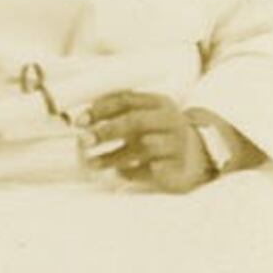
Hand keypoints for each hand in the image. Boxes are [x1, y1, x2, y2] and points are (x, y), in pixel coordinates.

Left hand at [82, 92, 216, 193]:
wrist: (193, 153)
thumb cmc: (155, 131)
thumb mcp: (142, 114)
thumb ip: (116, 112)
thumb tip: (81, 119)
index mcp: (159, 102)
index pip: (126, 100)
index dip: (100, 110)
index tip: (79, 121)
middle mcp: (171, 120)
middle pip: (136, 121)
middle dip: (107, 131)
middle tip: (84, 140)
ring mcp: (177, 143)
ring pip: (142, 148)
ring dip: (112, 156)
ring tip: (91, 163)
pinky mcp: (177, 165)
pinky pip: (149, 170)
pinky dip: (130, 172)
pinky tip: (118, 172)